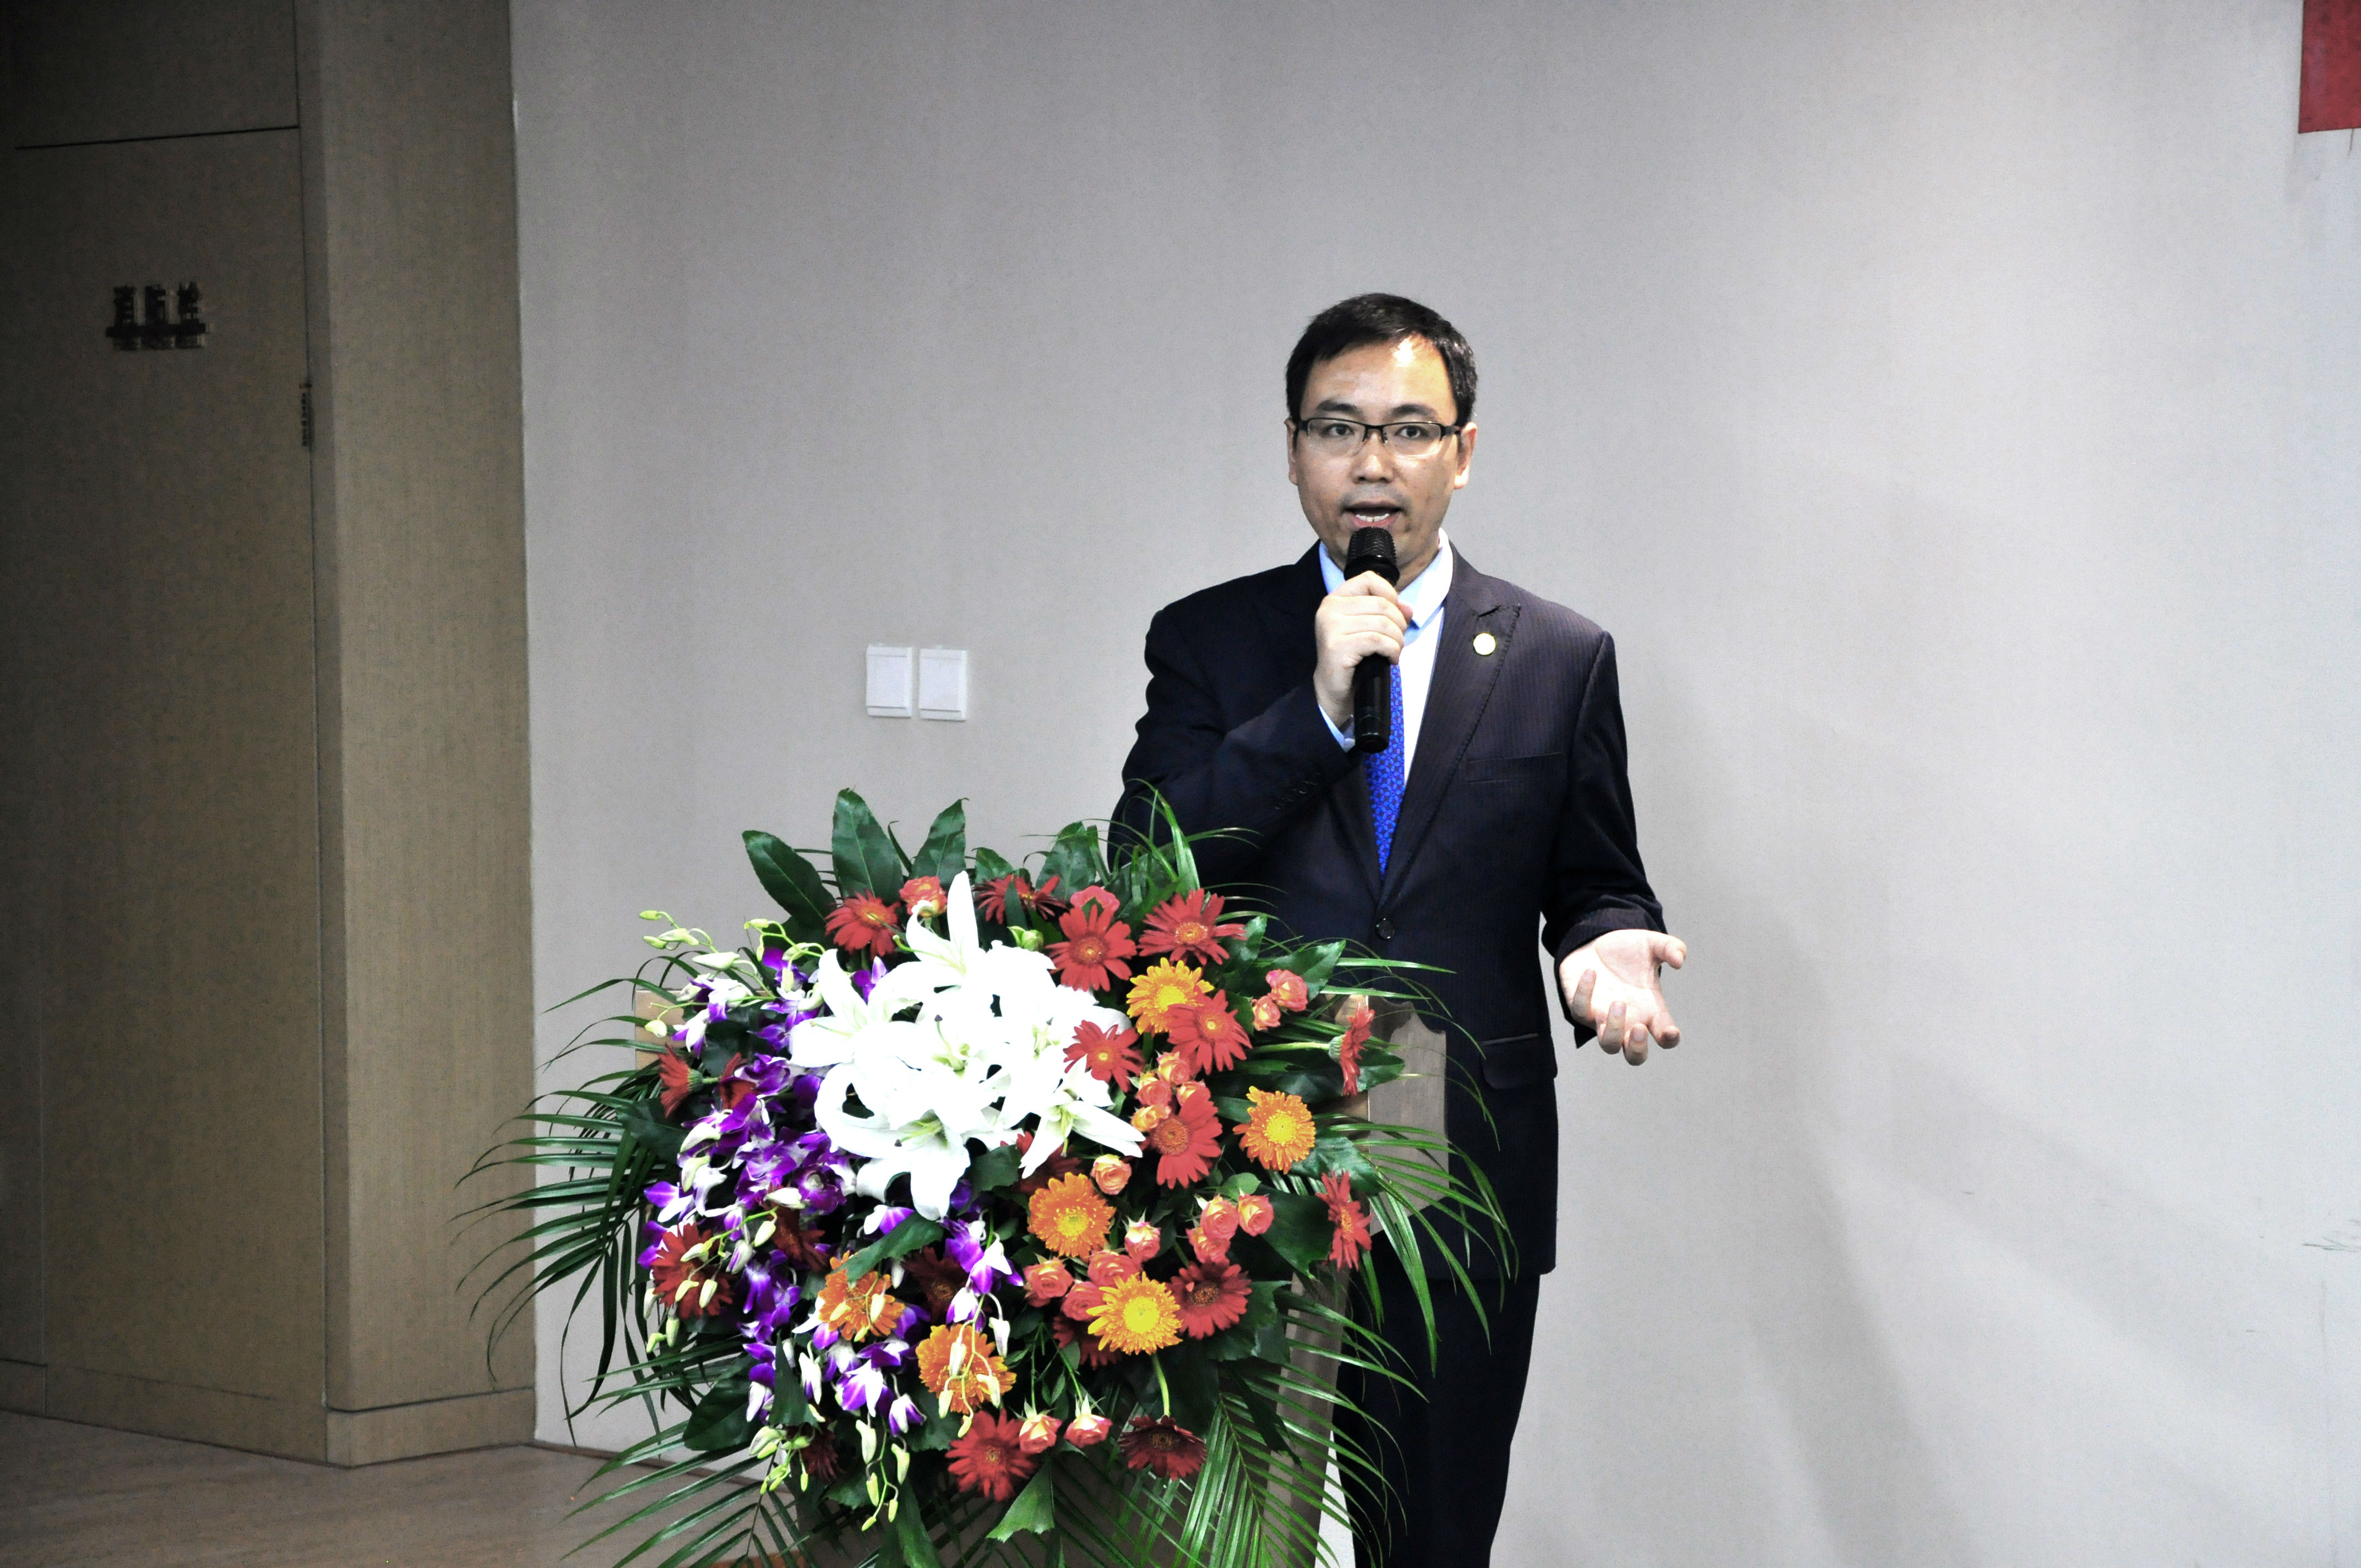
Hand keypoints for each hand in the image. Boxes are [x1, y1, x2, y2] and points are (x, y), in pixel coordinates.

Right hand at [1313, 573, 1407, 728]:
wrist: (1334, 688)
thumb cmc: (1353, 656)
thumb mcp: (1370, 628)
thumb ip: (1388, 613)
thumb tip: (1408, 608)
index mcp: (1336, 598)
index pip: (1369, 579)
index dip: (1390, 594)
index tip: (1394, 615)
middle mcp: (1329, 608)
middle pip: (1381, 603)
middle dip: (1398, 623)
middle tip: (1397, 641)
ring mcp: (1331, 626)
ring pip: (1382, 623)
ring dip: (1397, 640)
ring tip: (1394, 652)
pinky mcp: (1337, 646)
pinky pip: (1377, 641)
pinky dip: (1391, 650)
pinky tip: (1390, 659)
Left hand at [1559, 929, 1686, 1063]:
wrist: (1595, 942)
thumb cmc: (1628, 950)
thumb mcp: (1652, 944)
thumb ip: (1670, 948)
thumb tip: (1679, 960)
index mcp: (1651, 1011)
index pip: (1665, 1038)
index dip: (1669, 1040)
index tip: (1670, 1032)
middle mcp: (1629, 1021)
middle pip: (1635, 1057)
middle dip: (1637, 1049)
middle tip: (1638, 1028)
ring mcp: (1603, 1018)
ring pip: (1608, 1045)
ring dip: (1614, 1029)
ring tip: (1618, 1002)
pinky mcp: (1581, 1008)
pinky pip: (1580, 1012)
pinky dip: (1585, 994)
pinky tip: (1590, 972)